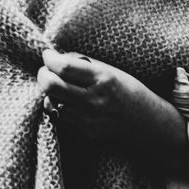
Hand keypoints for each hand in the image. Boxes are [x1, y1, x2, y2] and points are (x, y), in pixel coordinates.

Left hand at [37, 48, 176, 151]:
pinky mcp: (82, 133)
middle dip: (43, 74)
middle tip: (47, 70)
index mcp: (102, 79)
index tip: (48, 54)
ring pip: (50, 102)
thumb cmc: (129, 92)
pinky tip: (65, 103)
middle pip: (50, 85)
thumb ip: (84, 64)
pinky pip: (57, 118)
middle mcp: (93, 100)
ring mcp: (87, 119)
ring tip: (58, 87)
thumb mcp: (111, 71)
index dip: (49, 58)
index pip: (64, 67)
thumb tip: (58, 57)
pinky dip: (56, 108)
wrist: (145, 124)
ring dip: (49, 93)